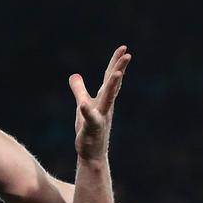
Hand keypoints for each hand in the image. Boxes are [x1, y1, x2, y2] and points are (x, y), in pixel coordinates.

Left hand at [68, 45, 131, 160]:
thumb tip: (74, 75)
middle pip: (113, 84)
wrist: (93, 154)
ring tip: (117, 73)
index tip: (124, 48)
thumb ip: (79, 90)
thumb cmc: (90, 130)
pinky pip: (90, 118)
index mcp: (104, 99)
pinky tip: (83, 105)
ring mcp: (101, 116)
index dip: (116, 62)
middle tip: (128, 55)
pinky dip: (87, 111)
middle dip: (119, 69)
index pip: (110, 77)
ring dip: (113, 86)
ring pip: (108, 99)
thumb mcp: (82, 105)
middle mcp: (106, 106)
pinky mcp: (92, 128)